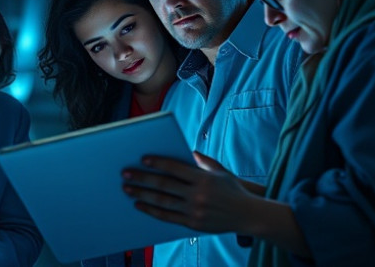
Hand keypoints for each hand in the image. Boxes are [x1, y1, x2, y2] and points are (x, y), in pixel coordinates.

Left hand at [121, 151, 254, 233]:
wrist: (248, 215)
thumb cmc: (233, 189)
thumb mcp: (220, 171)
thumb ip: (203, 161)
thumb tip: (187, 152)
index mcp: (203, 178)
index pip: (175, 168)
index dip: (158, 162)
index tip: (143, 159)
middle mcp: (197, 194)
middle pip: (164, 185)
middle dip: (143, 178)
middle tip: (126, 174)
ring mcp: (194, 210)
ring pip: (162, 202)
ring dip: (142, 194)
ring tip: (128, 189)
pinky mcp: (192, 224)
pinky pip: (167, 217)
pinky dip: (152, 211)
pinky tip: (139, 205)